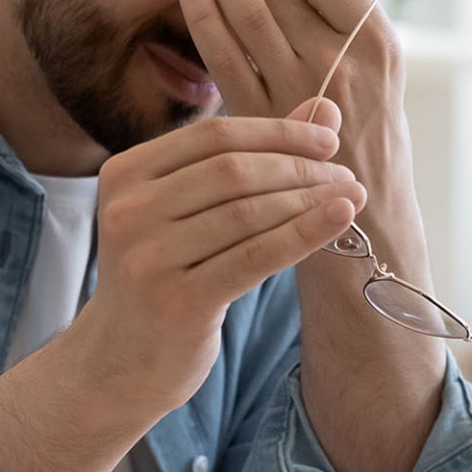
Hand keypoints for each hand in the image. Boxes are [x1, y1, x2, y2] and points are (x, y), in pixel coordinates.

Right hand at [72, 101, 365, 419]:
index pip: (214, 135)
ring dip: (309, 199)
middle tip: (345, 172)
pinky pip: (255, 257)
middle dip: (298, 166)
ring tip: (351, 196)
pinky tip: (339, 220)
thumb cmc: (166, 271)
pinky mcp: (175, 302)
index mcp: (126, 172)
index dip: (277, 132)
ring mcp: (147, 257)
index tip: (328, 138)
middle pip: (232, 169)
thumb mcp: (192, 208)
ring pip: (247, 212)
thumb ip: (252, 155)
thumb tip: (325, 109)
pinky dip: (304, 233)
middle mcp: (127, 210)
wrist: (120, 361)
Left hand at [178, 0, 417, 233]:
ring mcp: (298, 89)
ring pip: (248, 14)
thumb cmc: (373, 142)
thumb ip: (346, 31)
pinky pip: (224, 55)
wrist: (366, 220)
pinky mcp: (259, 117)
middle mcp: (340, 61)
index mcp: (378, 44)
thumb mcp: (384, 79)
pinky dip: (203, 18)